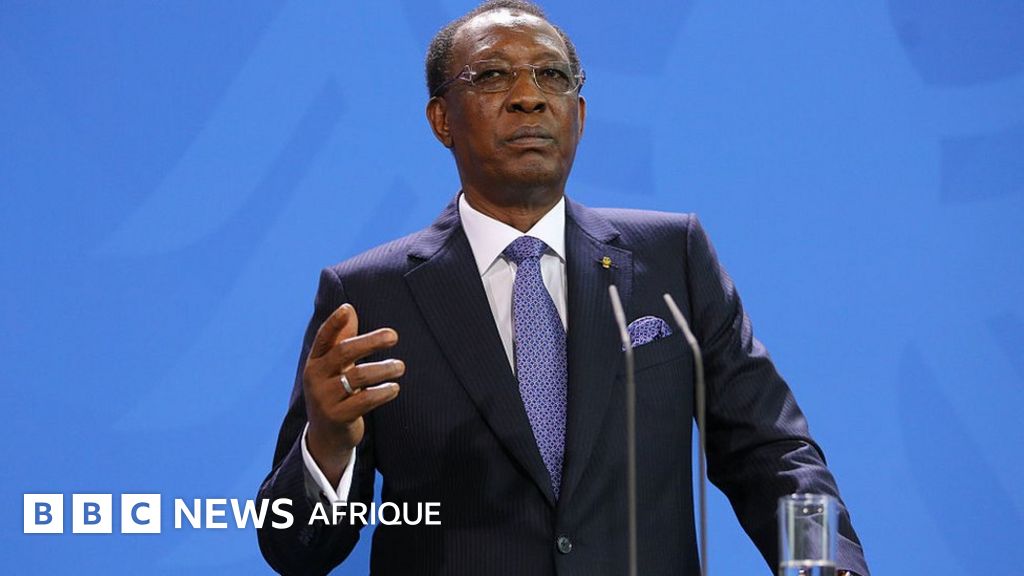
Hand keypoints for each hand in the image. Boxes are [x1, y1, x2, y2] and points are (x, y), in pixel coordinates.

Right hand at [303, 303, 403, 483]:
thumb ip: (342, 339)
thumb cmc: (335, 393)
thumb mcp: (334, 368)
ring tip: (400, 367)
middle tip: (393, 336)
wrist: (326, 437)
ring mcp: (325, 399)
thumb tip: (349, 309)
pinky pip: (365, 400)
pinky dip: (383, 392)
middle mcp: (315, 378)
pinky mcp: (337, 417)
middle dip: (370, 342)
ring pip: (358, 376)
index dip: (334, 323)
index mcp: (315, 363)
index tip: (348, 309)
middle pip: (343, 353)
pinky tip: (395, 388)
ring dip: (384, 369)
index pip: (323, 338)